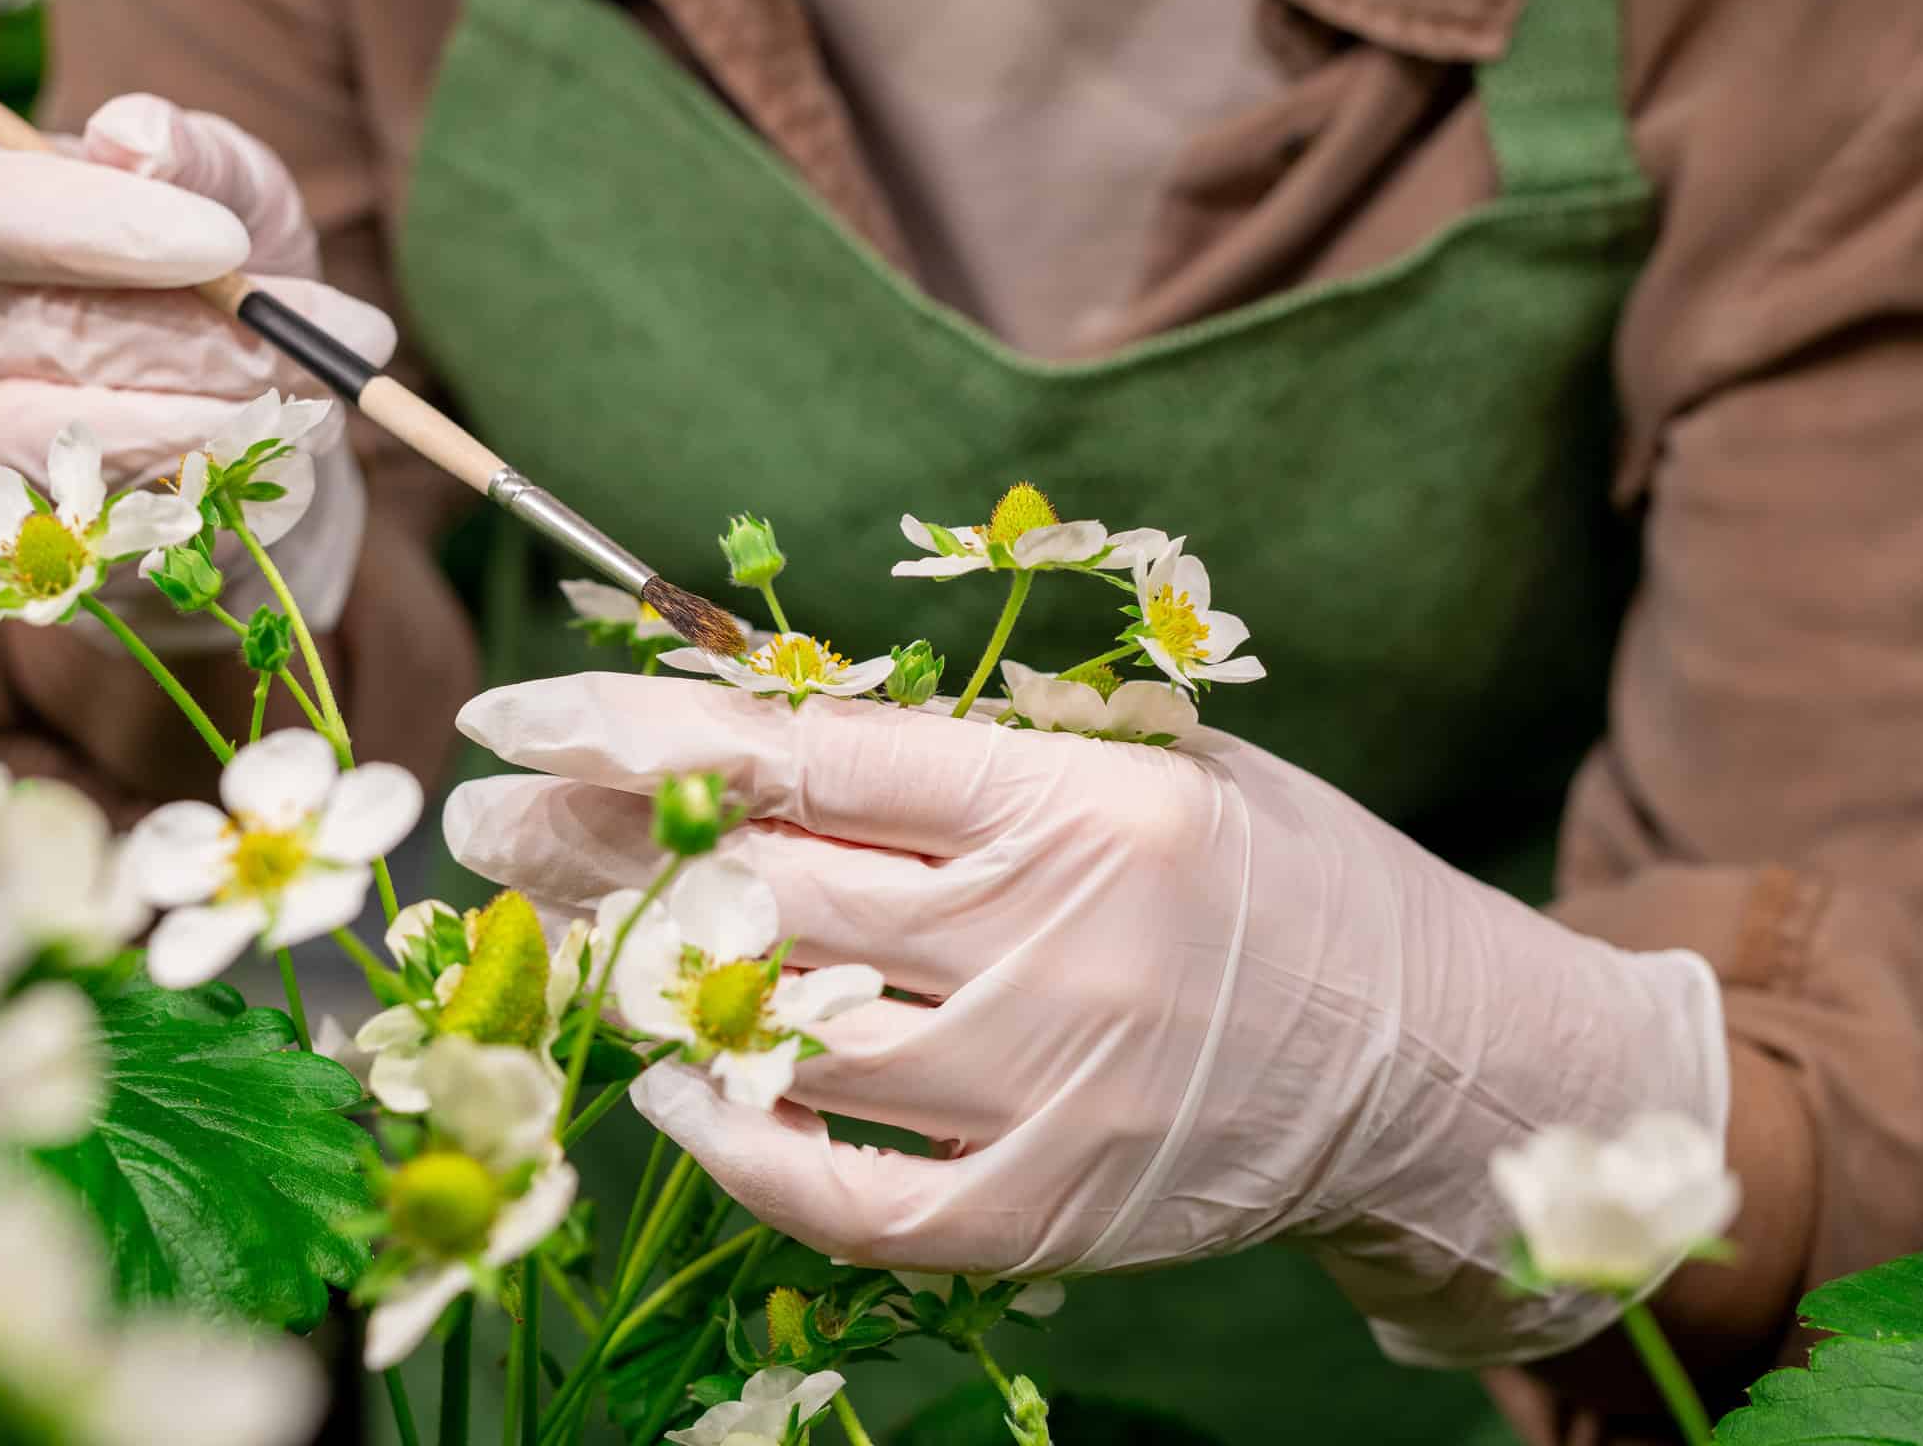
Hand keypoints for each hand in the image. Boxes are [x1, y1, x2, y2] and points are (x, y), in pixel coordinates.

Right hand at [0, 93, 392, 629]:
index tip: (227, 244)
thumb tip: (139, 137)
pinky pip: (146, 534)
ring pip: (112, 452)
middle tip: (352, 336)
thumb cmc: (206, 270)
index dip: (106, 228)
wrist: (212, 416)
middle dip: (228, 345)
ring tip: (329, 398)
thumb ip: (190, 152)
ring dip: (247, 427)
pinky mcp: (28, 555)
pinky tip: (286, 463)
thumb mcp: (221, 189)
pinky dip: (241, 499)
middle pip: (72, 343)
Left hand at [445, 674, 1728, 1366]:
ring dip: (649, 986)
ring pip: (789, 1036)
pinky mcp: (1060, 1209)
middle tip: (484, 829)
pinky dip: (744, 1150)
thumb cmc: (1277, 880)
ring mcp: (1060, 1086)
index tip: (519, 714)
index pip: (811, 747)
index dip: (642, 727)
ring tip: (554, 941)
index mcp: (1083, 795)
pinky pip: (853, 1197)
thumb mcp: (1143, 765)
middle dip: (599, 852)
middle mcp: (1066, 933)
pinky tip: (670, 1095)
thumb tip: (740, 744)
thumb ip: (961, 765)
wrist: (1438, 1059)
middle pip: (771, 887)